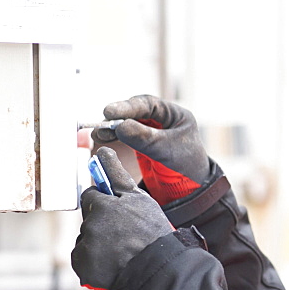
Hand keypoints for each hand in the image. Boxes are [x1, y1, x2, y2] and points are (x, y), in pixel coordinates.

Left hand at [72, 147, 174, 289]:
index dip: (105, 204)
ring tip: (122, 251)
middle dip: (102, 224)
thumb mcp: (139, 200)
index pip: (91, 196)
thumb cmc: (152, 233)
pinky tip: (112, 263)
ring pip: (87, 237)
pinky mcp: (81, 264)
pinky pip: (83, 256)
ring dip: (99, 242)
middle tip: (125, 235)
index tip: (118, 213)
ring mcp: (86, 245)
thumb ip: (117, 176)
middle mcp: (91, 224)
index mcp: (104, 205)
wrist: (157, 272)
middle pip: (89, 218)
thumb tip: (101, 151)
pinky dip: (94, 260)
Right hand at [92, 95, 209, 204]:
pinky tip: (102, 138)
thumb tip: (119, 126)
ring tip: (98, 134)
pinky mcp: (142, 140)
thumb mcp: (166, 149)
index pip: (149, 105)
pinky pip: (126, 134)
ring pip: (128, 122)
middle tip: (102, 125)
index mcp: (174, 114)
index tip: (109, 112)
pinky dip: (114, 135)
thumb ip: (145, 138)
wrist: (190, 185)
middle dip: (117, 117)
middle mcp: (162, 117)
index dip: (127, 107)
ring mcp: (151, 128)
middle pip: (135, 111)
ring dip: (112, 127)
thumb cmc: (186, 165)